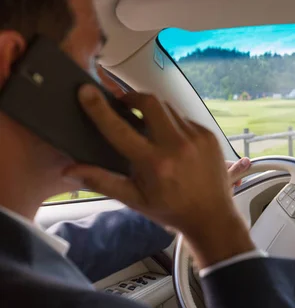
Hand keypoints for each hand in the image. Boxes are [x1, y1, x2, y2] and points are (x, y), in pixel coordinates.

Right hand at [64, 85, 254, 267]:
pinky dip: (172, 122)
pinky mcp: (209, 135)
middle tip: (123, 104)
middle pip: (149, 102)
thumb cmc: (169, 209)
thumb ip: (102, 181)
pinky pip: (184, 118)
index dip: (100, 108)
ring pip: (168, 108)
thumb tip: (68, 169)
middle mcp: (176, 145)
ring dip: (152, 109)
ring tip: (144, 120)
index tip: (86, 91)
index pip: (120, 128)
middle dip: (132, 97)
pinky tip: (169, 137)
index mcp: (154, 163)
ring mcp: (196, 138)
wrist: (212, 216)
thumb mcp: (134, 199)